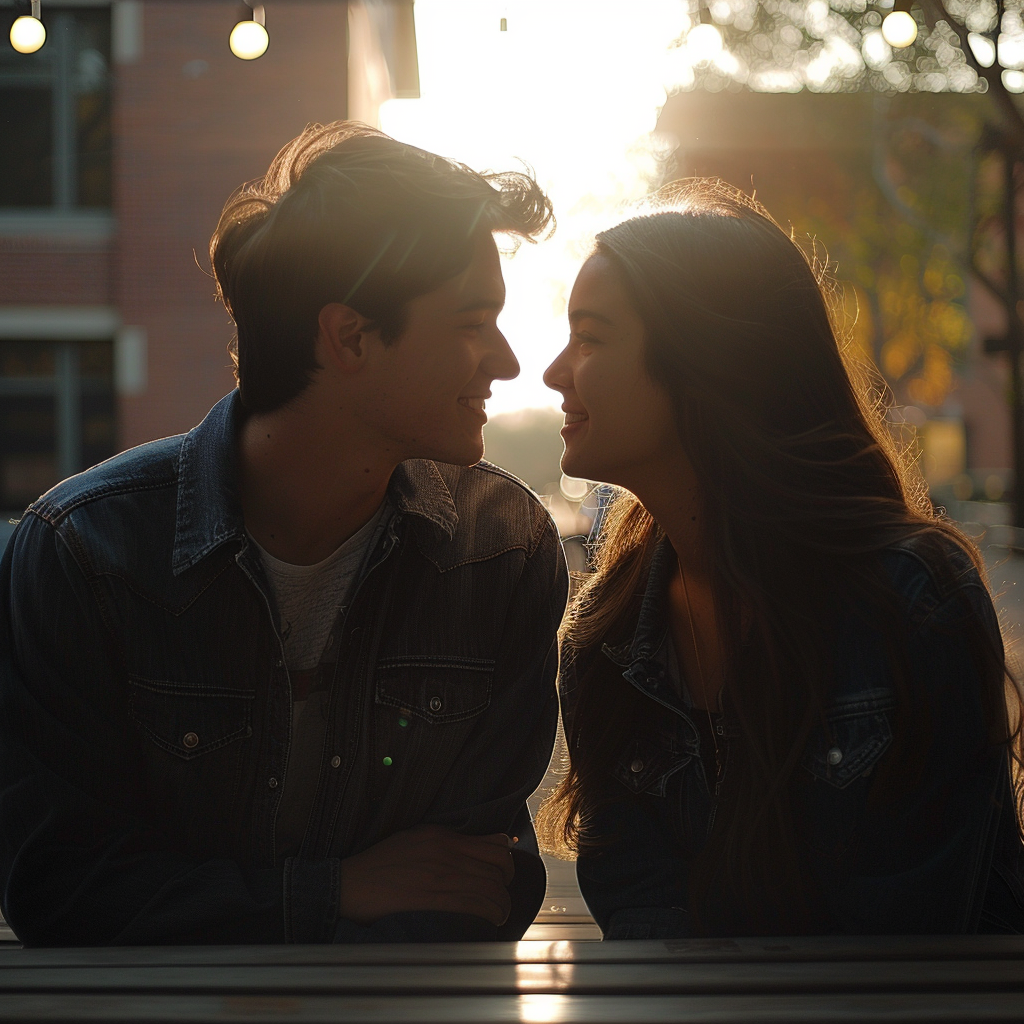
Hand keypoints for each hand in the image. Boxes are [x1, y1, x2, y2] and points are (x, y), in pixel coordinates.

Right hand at [338, 824, 515, 926]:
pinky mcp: (435, 901)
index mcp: (442, 837)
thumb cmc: (379, 865)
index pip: (495, 845)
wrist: (348, 886)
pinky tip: (489, 922)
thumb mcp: (414, 839)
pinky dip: (490, 916)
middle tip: (500, 897)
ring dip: (502, 905)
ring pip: (493, 890)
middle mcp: (447, 854)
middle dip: (506, 886)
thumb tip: (481, 847)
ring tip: (496, 914)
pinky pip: (478, 907)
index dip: (506, 862)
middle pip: (499, 869)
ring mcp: (442, 877)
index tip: (503, 875)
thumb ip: (447, 842)